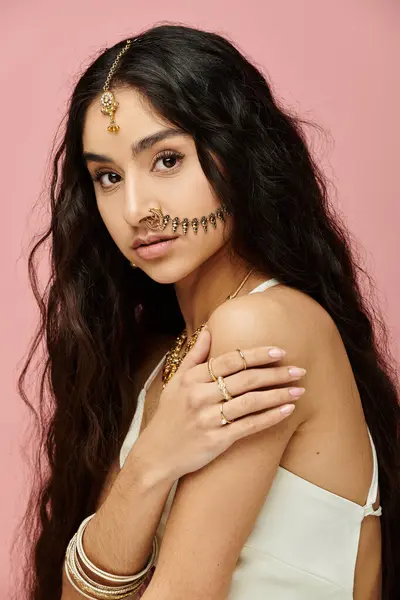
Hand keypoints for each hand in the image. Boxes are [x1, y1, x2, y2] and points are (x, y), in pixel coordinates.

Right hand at [134, 327, 305, 481]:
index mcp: (192, 379)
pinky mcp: (216, 440)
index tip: (279, 351)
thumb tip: (209, 330)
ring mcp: (209, 418)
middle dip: (276, 373)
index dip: (257, 354)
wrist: (156, 455)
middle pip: (245, 378)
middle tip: (299, 369)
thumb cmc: (169, 416)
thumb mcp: (176, 382)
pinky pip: (250, 425)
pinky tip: (287, 410)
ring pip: (251, 401)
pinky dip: (271, 417)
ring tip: (299, 389)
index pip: (231, 360)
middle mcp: (200, 396)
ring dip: (279, 394)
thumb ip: (195, 356)